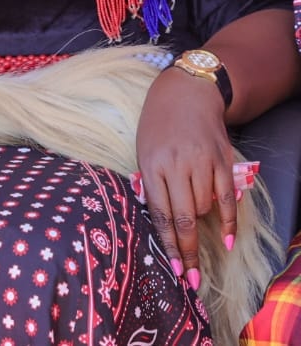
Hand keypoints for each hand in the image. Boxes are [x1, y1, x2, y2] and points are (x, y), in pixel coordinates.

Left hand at [135, 67, 235, 290]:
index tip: (174, 269)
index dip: (168, 245)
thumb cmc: (158, 126)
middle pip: (183, 219)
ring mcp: (202, 164)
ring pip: (203, 210)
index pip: (160, 214)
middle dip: (187, 252)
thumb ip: (152, 184)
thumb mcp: (144, 151)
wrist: (186, 95)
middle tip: (190, 278)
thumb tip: (161, 221)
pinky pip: (226, 199)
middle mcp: (176, 166)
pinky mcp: (222, 162)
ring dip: (200, 228)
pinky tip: (227, 238)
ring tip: (196, 243)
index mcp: (151, 166)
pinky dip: (228, 220)